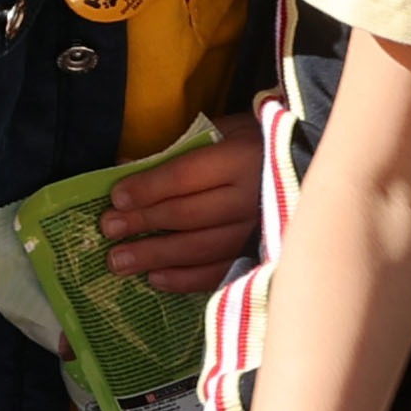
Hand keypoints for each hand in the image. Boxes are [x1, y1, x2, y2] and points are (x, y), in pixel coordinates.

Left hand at [97, 130, 270, 296]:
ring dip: (154, 256)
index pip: (184, 177)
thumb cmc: (251, 143)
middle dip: (142, 223)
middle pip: (186, 216)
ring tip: (118, 261)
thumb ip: (175, 149)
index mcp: (240, 159)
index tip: (116, 197)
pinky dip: (184, 279)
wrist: (302, 165)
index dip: (147, 188)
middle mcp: (250, 199)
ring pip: (198, 249)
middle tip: (108, 229)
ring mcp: (256, 232)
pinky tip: (155, 278)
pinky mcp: (258, 255)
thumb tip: (122, 164)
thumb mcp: (219, 131)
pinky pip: (217, 272)